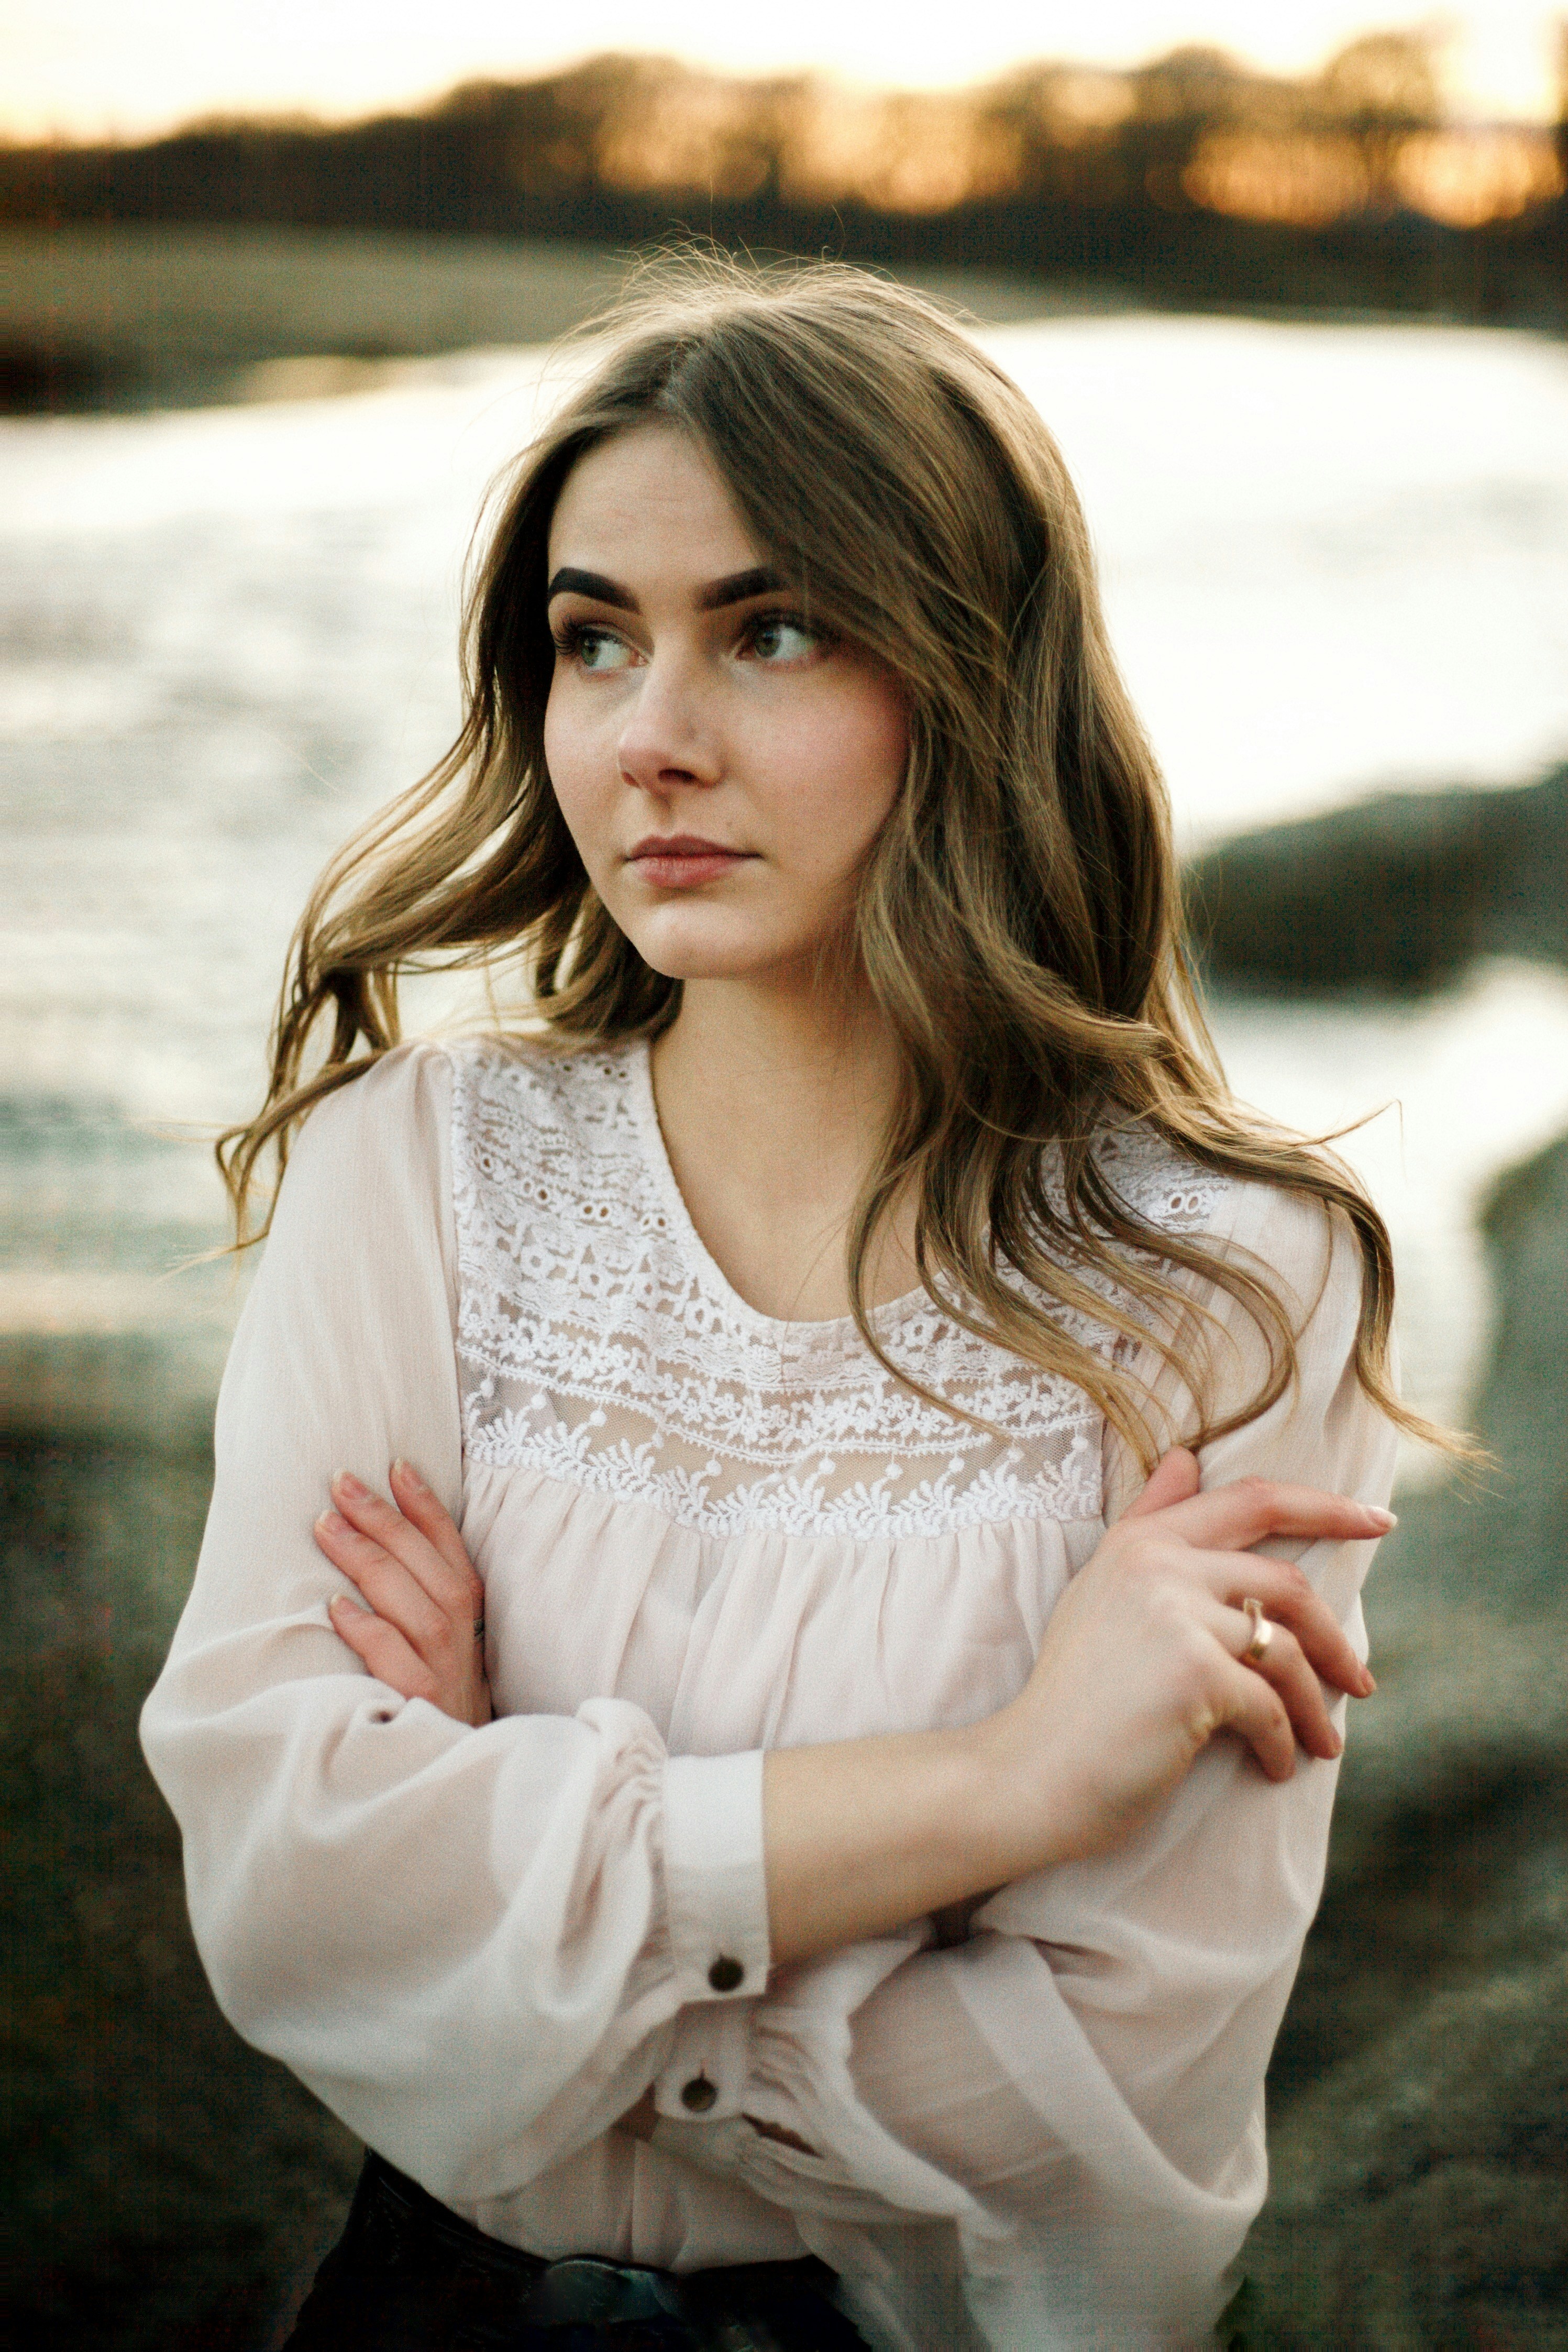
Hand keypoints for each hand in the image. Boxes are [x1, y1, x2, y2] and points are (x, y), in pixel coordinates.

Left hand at [315, 1461, 491, 1728]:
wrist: (464, 1772)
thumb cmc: (441, 1698)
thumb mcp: (445, 1643)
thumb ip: (421, 1598)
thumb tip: (376, 1543)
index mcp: (470, 1613)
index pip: (449, 1547)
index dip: (424, 1505)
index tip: (394, 1465)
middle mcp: (463, 1635)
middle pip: (425, 1565)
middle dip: (383, 1519)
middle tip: (340, 1483)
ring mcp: (445, 1669)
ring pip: (411, 1604)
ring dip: (369, 1559)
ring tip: (326, 1526)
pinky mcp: (422, 1703)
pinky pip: (394, 1658)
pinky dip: (367, 1629)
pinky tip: (335, 1606)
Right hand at [977, 1448, 1387, 1870]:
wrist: (1031, 1771)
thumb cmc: (1074, 1693)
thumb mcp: (1102, 1591)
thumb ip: (1150, 1522)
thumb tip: (1187, 1456)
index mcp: (1142, 1540)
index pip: (1253, 1500)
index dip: (1325, 1507)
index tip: (1378, 1521)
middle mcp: (1159, 1564)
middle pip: (1285, 1582)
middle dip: (1334, 1636)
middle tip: (1363, 1679)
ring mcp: (1178, 1615)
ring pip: (1286, 1651)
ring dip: (1315, 1704)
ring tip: (1322, 1740)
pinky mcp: (1196, 1674)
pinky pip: (1270, 1707)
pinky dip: (1284, 1743)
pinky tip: (1277, 1766)